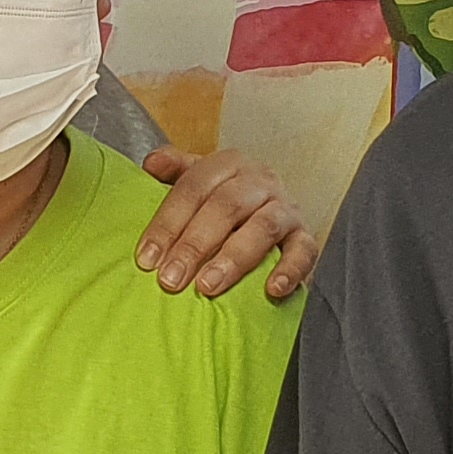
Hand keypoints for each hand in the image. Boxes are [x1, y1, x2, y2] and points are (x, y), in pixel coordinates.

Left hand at [139, 144, 315, 299]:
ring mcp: (286, 208)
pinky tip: (272, 290)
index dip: (168, 222)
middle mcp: (260, 181)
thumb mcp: (200, 184)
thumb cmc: (227, 206)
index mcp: (229, 165)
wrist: (273, 220)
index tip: (147, 258)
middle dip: (194, 244)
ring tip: (208, 286)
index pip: (194, 187)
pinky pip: (303, 251)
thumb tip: (152, 164)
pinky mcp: (306, 237)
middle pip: (225, 206)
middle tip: (171, 279)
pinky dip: (289, 270)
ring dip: (233, 258)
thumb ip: (176, 172)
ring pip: (262, 228)